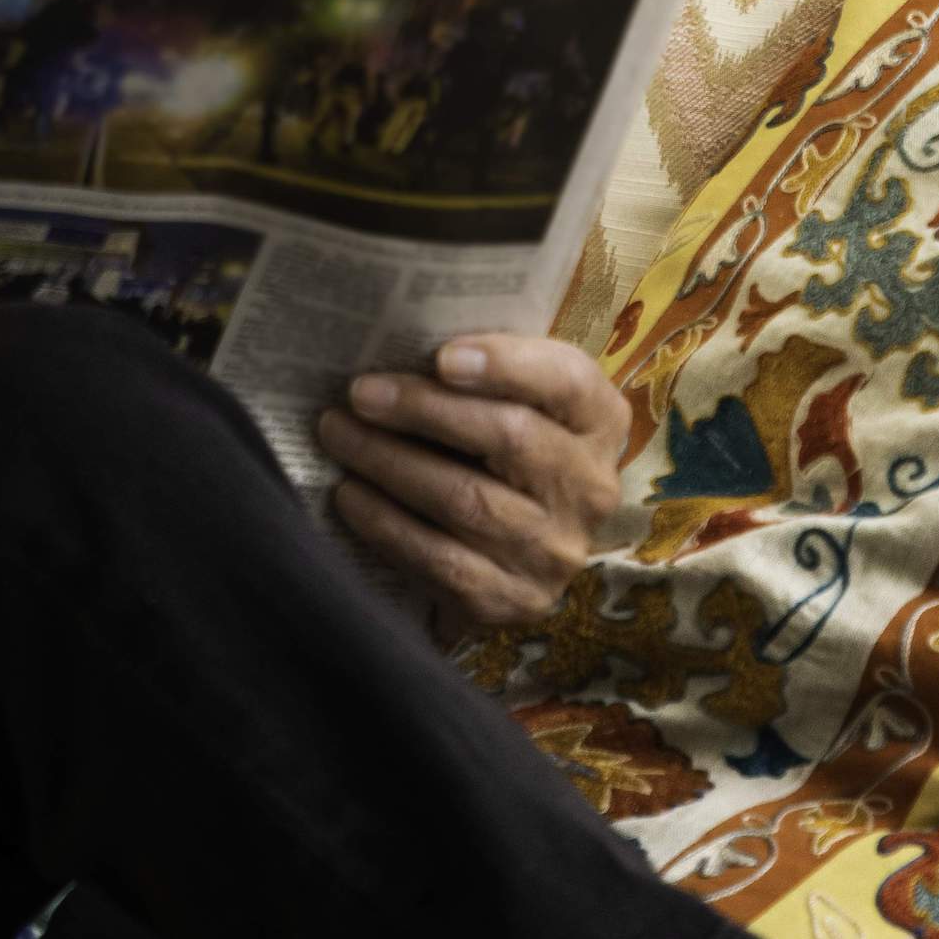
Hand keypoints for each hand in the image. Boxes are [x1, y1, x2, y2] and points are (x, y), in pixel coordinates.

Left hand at [317, 332, 629, 630]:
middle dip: (424, 410)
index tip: (441, 355)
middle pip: (509, 438)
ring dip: (391, 463)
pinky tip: (350, 495)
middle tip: (360, 392)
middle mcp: (590, 488)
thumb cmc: (502, 440)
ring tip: (339, 433)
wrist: (516, 547)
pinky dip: (388, 525)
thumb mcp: (517, 395)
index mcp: (599, 420)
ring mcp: (555, 552)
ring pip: (468, 501)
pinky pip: (443, 562)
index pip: (567, 382)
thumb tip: (401, 337)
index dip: (506, 365)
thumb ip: (486, 364)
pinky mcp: (515, 601)